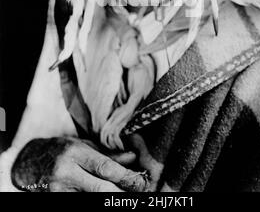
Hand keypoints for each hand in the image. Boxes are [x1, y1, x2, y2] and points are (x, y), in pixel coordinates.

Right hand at [11, 137, 147, 191]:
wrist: (30, 162)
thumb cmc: (63, 151)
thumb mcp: (84, 146)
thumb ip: (108, 155)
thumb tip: (133, 158)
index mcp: (75, 153)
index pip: (105, 167)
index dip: (126, 176)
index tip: (141, 182)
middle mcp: (66, 172)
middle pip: (100, 190)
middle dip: (122, 196)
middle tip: (138, 196)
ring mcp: (59, 191)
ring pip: (92, 199)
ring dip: (111, 200)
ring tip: (124, 197)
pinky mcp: (55, 201)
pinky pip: (81, 203)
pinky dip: (95, 200)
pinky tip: (108, 197)